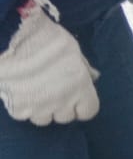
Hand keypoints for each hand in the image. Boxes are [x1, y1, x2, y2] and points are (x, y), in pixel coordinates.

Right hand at [0, 0, 98, 125]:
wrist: (13, 39)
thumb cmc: (49, 41)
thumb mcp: (73, 51)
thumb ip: (84, 69)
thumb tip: (93, 78)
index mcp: (81, 89)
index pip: (88, 112)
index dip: (81, 106)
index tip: (75, 98)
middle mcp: (63, 102)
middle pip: (65, 117)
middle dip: (60, 107)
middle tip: (52, 91)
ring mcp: (40, 108)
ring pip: (43, 119)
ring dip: (41, 109)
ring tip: (35, 93)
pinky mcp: (18, 109)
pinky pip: (23, 115)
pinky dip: (22, 107)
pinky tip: (20, 93)